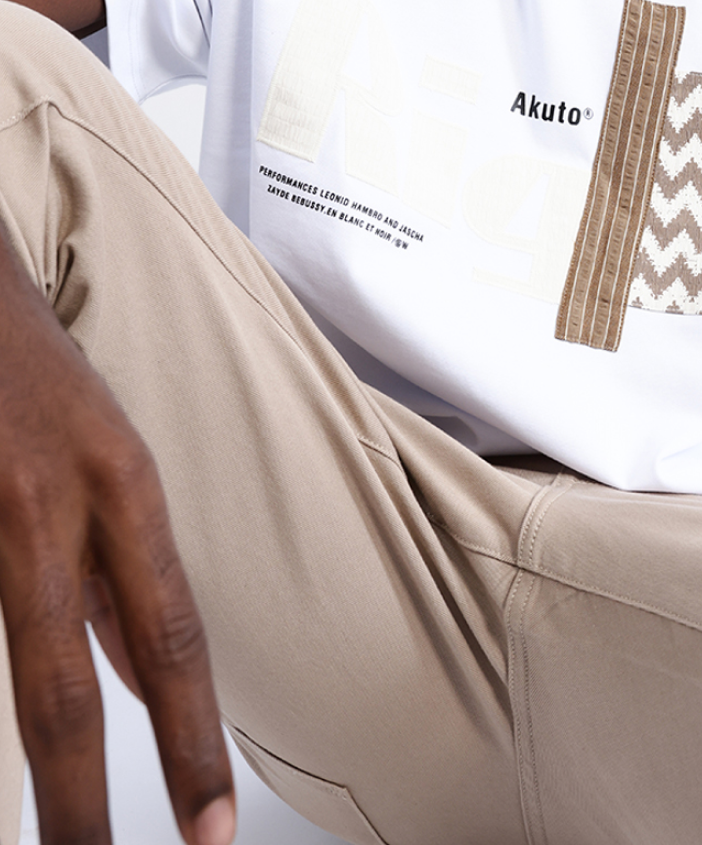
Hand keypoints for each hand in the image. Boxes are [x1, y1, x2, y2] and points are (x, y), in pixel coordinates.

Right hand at [0, 241, 234, 843]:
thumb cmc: (34, 374)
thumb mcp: (106, 460)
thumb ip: (116, 569)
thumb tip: (136, 673)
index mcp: (122, 481)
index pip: (171, 635)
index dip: (190, 740)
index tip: (210, 827)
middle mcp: (56, 501)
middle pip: (68, 686)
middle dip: (85, 803)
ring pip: (22, 665)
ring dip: (41, 762)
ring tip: (63, 834)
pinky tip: (16, 751)